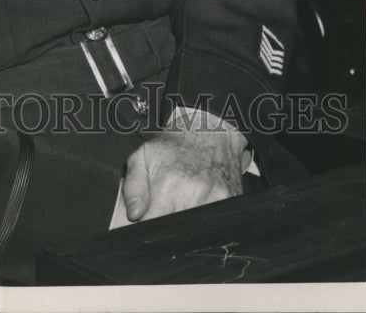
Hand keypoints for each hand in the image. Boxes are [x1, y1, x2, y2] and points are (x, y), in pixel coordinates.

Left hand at [122, 127, 244, 221]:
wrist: (209, 131)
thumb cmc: (173, 146)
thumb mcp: (143, 156)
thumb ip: (133, 187)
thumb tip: (134, 216)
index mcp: (169, 184)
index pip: (154, 225)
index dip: (146, 232)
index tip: (143, 228)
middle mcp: (194, 194)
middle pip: (175, 234)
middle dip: (165, 232)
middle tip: (161, 219)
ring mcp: (216, 200)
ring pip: (195, 233)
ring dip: (185, 228)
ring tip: (179, 211)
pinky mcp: (232, 203)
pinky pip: (215, 226)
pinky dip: (204, 224)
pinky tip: (197, 209)